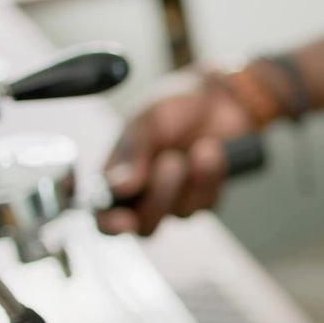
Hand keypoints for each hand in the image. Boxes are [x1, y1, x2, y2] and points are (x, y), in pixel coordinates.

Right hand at [96, 71, 258, 235]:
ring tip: (198, 148)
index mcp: (117, 177)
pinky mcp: (206, 195)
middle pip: (145, 226)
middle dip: (160, 196)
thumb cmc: (174, 106)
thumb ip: (131, 154)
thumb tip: (119, 188)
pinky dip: (210, 176)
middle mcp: (145, 194)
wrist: (218, 97)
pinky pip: (208, 202)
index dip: (111, 224)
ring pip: (180, 214)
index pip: (105, 215)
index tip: (123, 221)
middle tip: (171, 161)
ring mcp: (178, 197)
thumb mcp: (147, 121)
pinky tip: (211, 151)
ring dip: (189, 181)